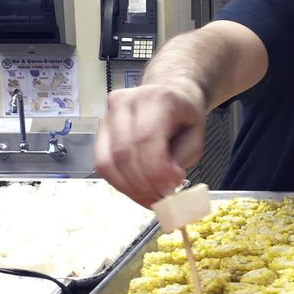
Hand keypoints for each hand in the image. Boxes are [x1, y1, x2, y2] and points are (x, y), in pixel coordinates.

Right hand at [94, 83, 206, 206]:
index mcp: (155, 99)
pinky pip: (102, 165)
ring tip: (152, 196)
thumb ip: (181, 160)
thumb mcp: (195, 137)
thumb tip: (164, 184)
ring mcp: (107, 115)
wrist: (169, 95)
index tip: (171, 188)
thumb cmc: (183, 117)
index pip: (145, 139)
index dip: (156, 171)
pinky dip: (120, 184)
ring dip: (130, 188)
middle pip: (124, 154)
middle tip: (162, 197)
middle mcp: (125, 102)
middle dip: (143, 185)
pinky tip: (139, 190)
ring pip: (108, 163)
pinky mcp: (98, 131)